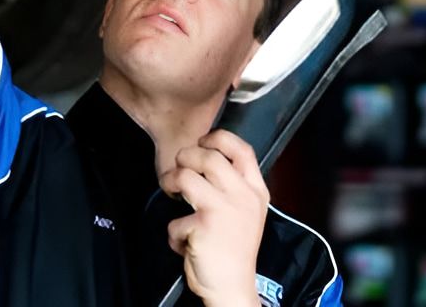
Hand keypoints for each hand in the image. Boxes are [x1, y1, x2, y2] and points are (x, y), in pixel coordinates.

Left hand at [159, 130, 269, 306]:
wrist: (233, 287)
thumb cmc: (236, 250)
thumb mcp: (248, 212)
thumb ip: (235, 187)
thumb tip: (206, 160)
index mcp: (256, 191)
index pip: (243, 149)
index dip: (219, 138)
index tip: (203, 141)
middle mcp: (242, 197)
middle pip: (208, 156)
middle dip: (185, 157)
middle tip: (178, 167)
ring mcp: (222, 210)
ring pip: (184, 177)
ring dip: (170, 182)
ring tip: (171, 191)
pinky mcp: (202, 226)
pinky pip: (175, 219)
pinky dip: (174, 232)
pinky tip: (185, 243)